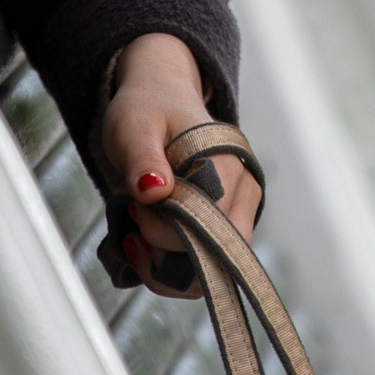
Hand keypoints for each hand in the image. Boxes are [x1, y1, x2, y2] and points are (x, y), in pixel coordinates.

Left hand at [101, 32, 260, 298]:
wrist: (158, 101)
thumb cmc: (147, 111)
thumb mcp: (133, 126)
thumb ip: (143, 158)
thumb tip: (154, 191)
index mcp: (226, 165)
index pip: (210, 224)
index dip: (167, 231)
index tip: (135, 208)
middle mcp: (242, 191)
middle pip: (219, 257)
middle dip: (165, 256)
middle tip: (132, 225)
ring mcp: (238, 211)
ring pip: (212, 272)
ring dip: (164, 269)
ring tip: (133, 238)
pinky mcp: (224, 227)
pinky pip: (202, 268)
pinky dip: (168, 268)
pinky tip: (141, 245)